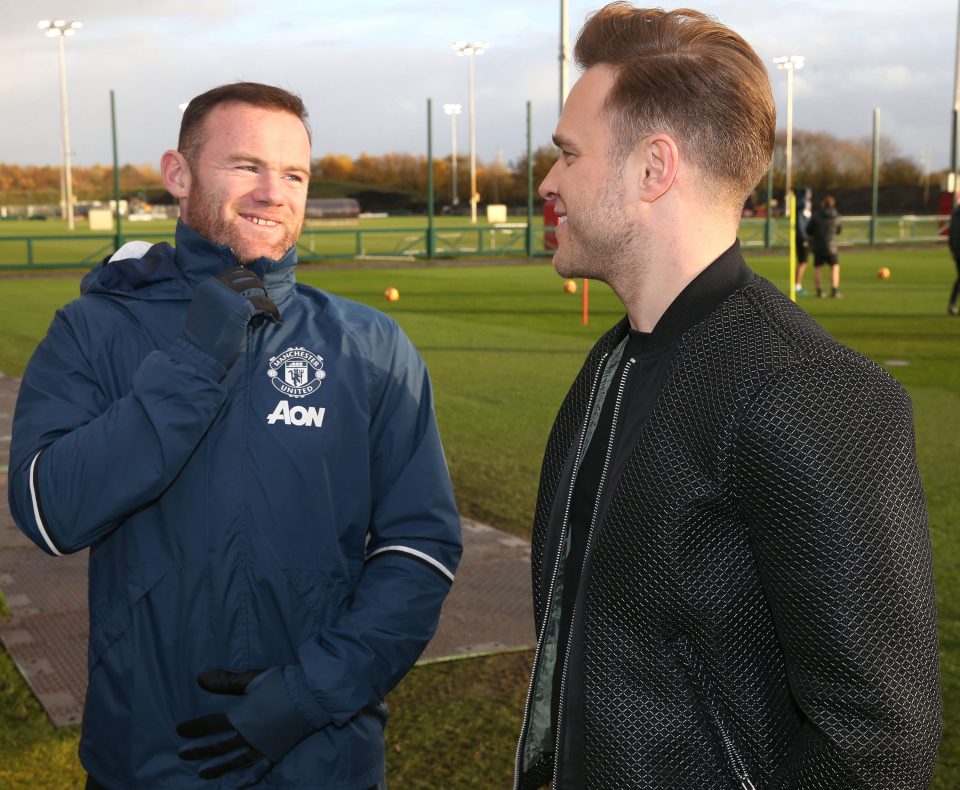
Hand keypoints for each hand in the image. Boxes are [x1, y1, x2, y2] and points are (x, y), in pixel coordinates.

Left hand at [177, 667, 313, 781]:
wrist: (312, 696)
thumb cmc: (282, 684)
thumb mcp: (253, 678)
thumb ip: (226, 681)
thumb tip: (200, 678)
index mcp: (240, 718)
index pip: (210, 725)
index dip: (194, 728)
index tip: (180, 731)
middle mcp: (247, 737)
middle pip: (218, 746)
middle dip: (199, 750)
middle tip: (184, 754)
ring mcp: (261, 748)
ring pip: (235, 761)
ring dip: (218, 768)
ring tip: (203, 774)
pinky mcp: (275, 753)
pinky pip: (259, 769)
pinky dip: (248, 778)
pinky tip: (239, 785)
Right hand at [180, 267, 280, 368]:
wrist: (199, 352)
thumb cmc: (203, 336)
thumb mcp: (205, 307)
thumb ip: (218, 295)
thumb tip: (240, 290)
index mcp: (209, 285)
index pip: (235, 272)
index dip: (249, 279)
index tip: (256, 290)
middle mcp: (218, 285)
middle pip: (249, 277)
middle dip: (259, 288)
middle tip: (264, 301)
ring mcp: (229, 295)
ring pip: (257, 287)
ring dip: (266, 298)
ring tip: (268, 310)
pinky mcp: (241, 307)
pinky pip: (264, 303)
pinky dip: (272, 309)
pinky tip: (274, 317)